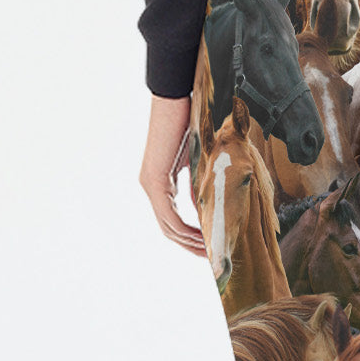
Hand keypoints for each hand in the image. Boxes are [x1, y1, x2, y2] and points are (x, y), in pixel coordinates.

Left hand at [139, 93, 206, 256]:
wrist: (175, 103)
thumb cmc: (187, 125)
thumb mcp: (196, 164)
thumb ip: (197, 187)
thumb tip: (205, 209)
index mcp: (159, 183)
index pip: (171, 220)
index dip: (189, 237)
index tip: (207, 247)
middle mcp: (151, 187)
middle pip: (168, 229)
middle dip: (189, 245)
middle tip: (209, 258)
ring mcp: (150, 185)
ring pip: (167, 226)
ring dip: (188, 242)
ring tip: (207, 252)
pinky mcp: (153, 182)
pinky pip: (168, 215)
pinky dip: (184, 228)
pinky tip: (200, 236)